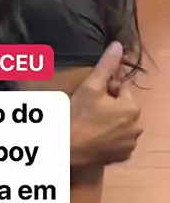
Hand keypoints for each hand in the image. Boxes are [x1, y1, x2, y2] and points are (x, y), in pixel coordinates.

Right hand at [70, 42, 141, 166]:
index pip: (120, 89)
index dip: (104, 88)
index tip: (90, 95)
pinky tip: (93, 134)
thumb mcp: (91, 85)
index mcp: (133, 108)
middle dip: (108, 105)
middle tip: (87, 108)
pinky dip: (109, 137)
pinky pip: (117, 140)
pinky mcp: (121, 157)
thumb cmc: (78, 114)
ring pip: (120, 123)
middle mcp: (137, 128)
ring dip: (109, 120)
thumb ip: (107, 64)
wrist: (66, 147)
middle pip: (122, 107)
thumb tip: (118, 45)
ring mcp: (129, 144)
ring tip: (89, 121)